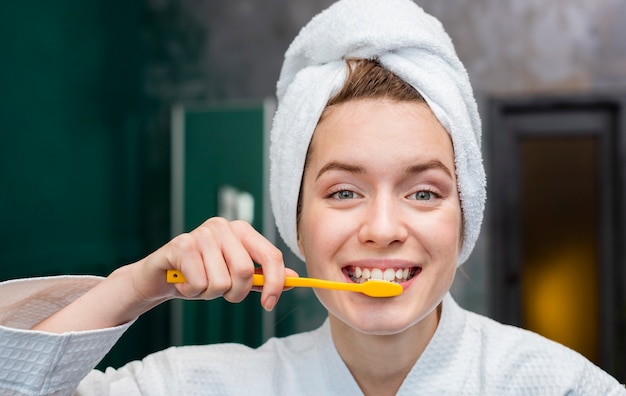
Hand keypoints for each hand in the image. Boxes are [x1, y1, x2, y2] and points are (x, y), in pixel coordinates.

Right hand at [131, 217, 295, 311]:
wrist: (160, 276)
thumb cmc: (201, 274)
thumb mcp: (235, 275)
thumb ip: (262, 276)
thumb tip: (292, 278)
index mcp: (242, 230)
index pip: (271, 255)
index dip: (275, 283)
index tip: (269, 304)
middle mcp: (223, 226)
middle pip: (246, 272)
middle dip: (235, 293)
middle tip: (220, 292)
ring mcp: (201, 233)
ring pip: (222, 281)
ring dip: (210, 293)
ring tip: (199, 283)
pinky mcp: (181, 245)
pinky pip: (200, 283)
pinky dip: (192, 291)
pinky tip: (184, 282)